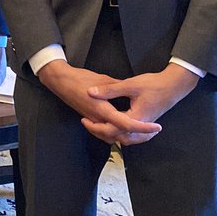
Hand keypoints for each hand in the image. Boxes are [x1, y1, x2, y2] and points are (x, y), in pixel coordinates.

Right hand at [37, 60, 161, 145]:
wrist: (61, 81)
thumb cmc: (79, 78)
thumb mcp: (103, 79)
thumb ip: (118, 88)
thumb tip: (132, 91)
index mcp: (103, 109)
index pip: (126, 124)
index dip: (143, 128)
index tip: (156, 127)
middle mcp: (98, 119)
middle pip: (121, 136)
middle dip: (137, 137)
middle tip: (152, 131)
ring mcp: (93, 121)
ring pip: (112, 137)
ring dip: (127, 137)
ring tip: (141, 131)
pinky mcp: (90, 119)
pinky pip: (105, 132)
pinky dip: (115, 133)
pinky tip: (122, 127)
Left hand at [86, 63, 197, 142]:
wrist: (175, 85)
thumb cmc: (155, 84)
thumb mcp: (130, 85)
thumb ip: (110, 90)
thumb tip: (91, 92)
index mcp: (135, 119)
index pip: (112, 130)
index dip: (96, 127)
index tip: (85, 120)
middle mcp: (141, 127)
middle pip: (118, 138)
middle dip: (102, 134)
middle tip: (88, 124)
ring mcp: (146, 127)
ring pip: (127, 139)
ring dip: (112, 135)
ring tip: (99, 128)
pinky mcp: (148, 124)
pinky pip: (133, 135)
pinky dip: (122, 134)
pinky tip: (116, 127)